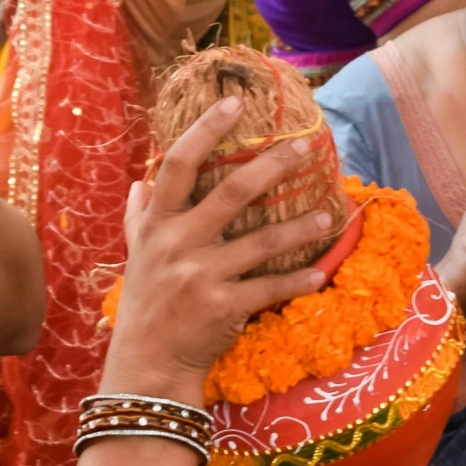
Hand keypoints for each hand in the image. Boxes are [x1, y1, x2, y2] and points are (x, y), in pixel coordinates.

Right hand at [107, 97, 338, 399]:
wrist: (148, 363)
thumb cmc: (145, 303)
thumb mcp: (135, 254)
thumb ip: (137, 216)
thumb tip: (139, 181)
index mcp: (156, 224)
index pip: (177, 165)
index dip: (204, 130)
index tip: (233, 102)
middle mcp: (178, 244)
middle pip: (231, 192)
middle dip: (273, 165)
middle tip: (305, 146)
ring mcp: (202, 276)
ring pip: (262, 242)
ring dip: (301, 226)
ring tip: (330, 213)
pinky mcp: (225, 307)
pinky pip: (270, 288)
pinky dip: (298, 280)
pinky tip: (321, 271)